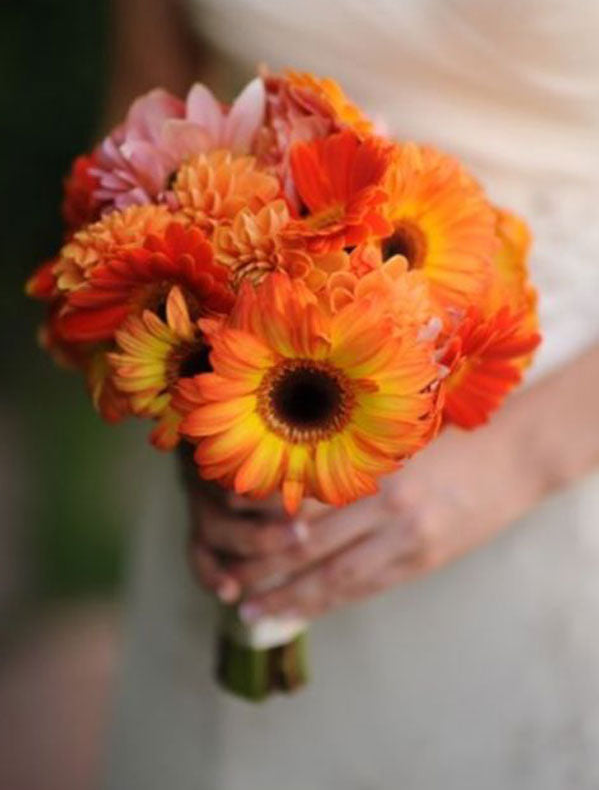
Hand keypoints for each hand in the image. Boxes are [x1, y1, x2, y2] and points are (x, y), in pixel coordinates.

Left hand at [185, 409, 543, 619]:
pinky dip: (328, 603)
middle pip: (307, 543)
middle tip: (226, 582)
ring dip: (288, 597)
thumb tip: (289, 481)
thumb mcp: (391, 435)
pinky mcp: (422, 560)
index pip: (299, 496)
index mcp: (369, 462)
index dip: (257, 514)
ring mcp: (404, 537)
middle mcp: (383, 502)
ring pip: (332, 576)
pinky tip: (301, 610)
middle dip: (262, 567)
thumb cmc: (447, 435)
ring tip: (252, 612)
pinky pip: (364, 587)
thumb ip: (346, 457)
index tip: (221, 522)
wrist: (513, 454)